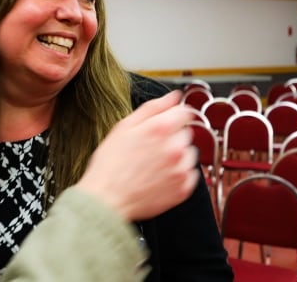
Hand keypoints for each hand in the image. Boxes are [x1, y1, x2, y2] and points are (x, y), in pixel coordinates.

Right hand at [75, 90, 197, 220]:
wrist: (106, 198)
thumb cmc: (110, 164)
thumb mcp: (124, 127)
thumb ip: (152, 108)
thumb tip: (172, 97)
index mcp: (161, 129)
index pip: (185, 112)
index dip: (174, 116)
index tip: (166, 123)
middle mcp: (176, 148)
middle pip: (186, 133)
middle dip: (172, 137)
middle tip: (150, 148)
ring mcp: (181, 170)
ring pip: (189, 154)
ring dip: (177, 155)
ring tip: (153, 164)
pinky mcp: (183, 189)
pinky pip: (190, 175)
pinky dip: (178, 174)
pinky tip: (159, 176)